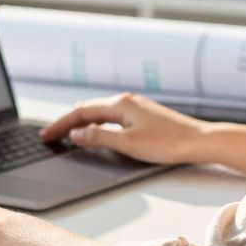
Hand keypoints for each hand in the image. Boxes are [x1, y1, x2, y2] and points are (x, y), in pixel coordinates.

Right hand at [39, 92, 207, 165]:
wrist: (199, 141)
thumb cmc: (168, 142)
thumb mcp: (127, 143)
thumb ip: (98, 137)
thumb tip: (76, 134)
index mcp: (120, 104)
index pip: (81, 112)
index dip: (61, 124)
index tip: (46, 135)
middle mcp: (126, 102)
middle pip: (88, 110)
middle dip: (67, 122)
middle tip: (51, 135)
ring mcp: (135, 108)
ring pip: (100, 113)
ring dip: (81, 122)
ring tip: (66, 134)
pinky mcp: (143, 116)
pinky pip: (111, 117)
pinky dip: (96, 124)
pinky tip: (95, 133)